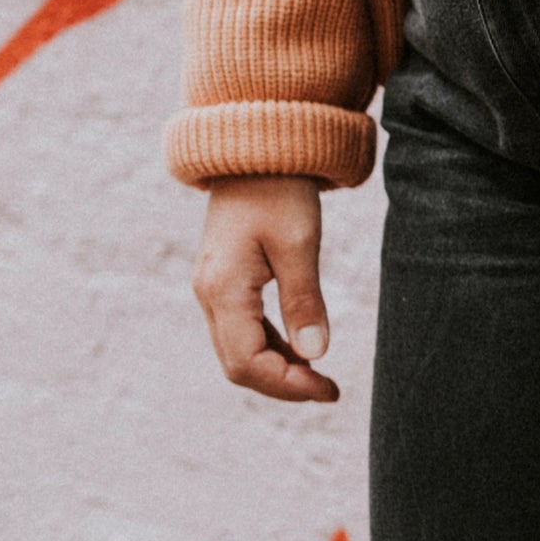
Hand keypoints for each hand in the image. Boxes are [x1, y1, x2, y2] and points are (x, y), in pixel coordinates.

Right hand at [193, 176, 338, 403]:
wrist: (255, 151)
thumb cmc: (279, 190)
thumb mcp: (299, 243)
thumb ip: (304, 300)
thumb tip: (315, 353)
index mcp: (223, 289)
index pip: (247, 361)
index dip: (286, 385)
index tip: (328, 390)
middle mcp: (210, 295)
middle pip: (238, 364)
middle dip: (282, 384)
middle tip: (329, 390)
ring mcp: (214, 289)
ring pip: (239, 350)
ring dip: (278, 368)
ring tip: (321, 376)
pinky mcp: (225, 282)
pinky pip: (243, 330)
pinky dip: (271, 347)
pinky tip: (302, 350)